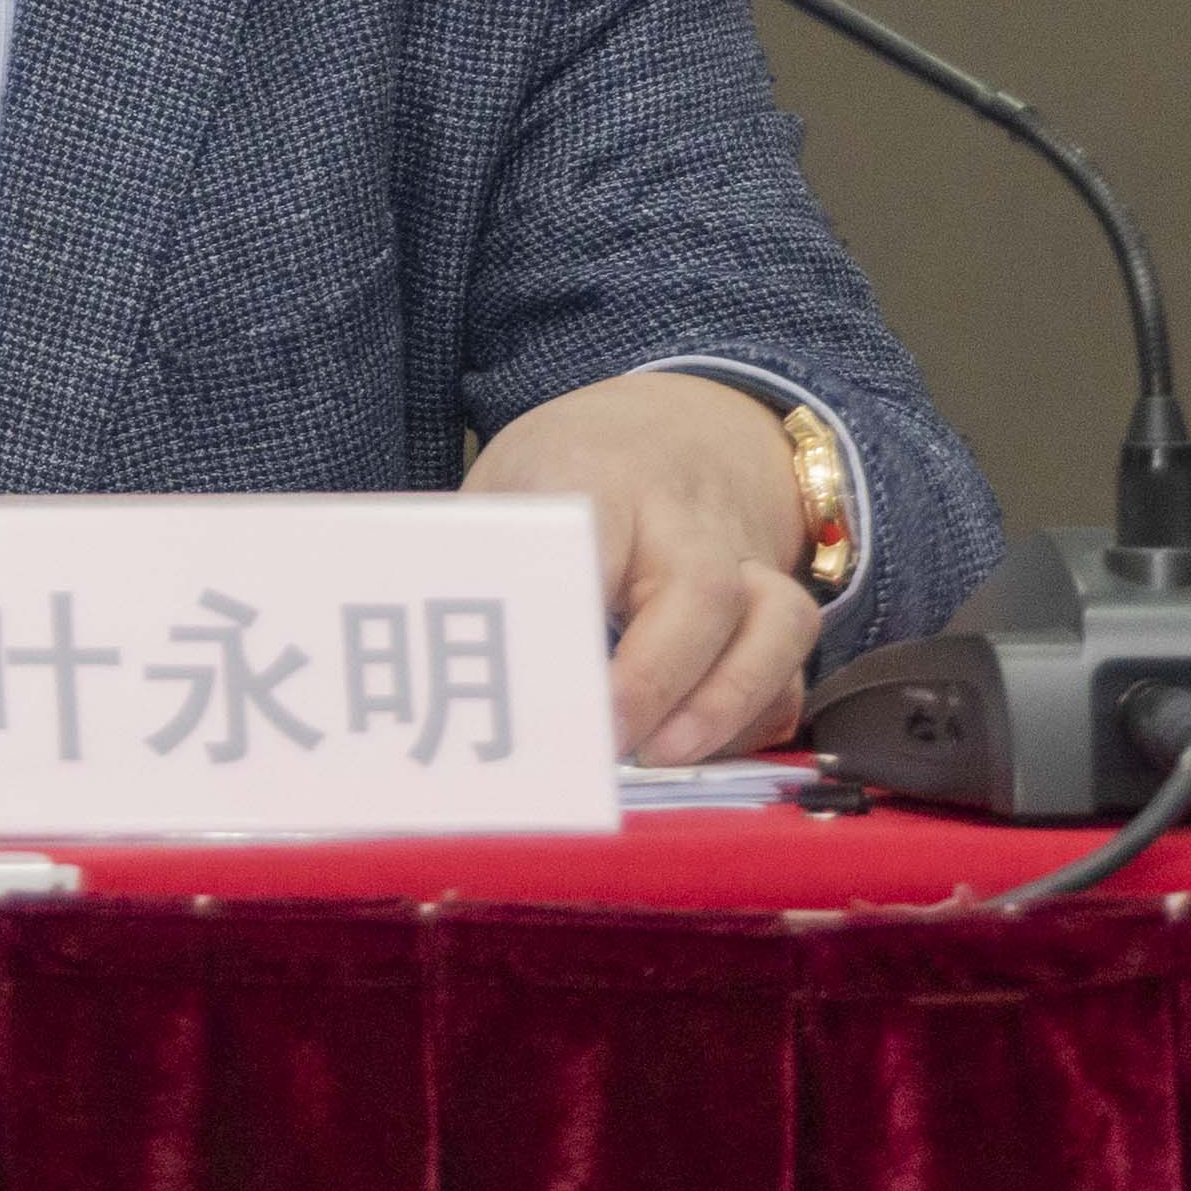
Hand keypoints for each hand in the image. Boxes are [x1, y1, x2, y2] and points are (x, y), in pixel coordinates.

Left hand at [467, 368, 823, 765]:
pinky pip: (791, 667)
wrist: (676, 431)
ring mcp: (743, 562)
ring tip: (666, 759)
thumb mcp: (505, 486)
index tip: (542, 668)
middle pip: (702, 587)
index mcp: (599, 475)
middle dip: (655, 674)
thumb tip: (400, 632)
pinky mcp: (774, 608)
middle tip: (603, 739)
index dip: (576, 597)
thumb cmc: (571, 473)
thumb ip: (473, 560)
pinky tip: (702, 759)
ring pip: (776, 619)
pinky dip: (756, 718)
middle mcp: (686, 518)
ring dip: (728, 701)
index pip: (595, 522)